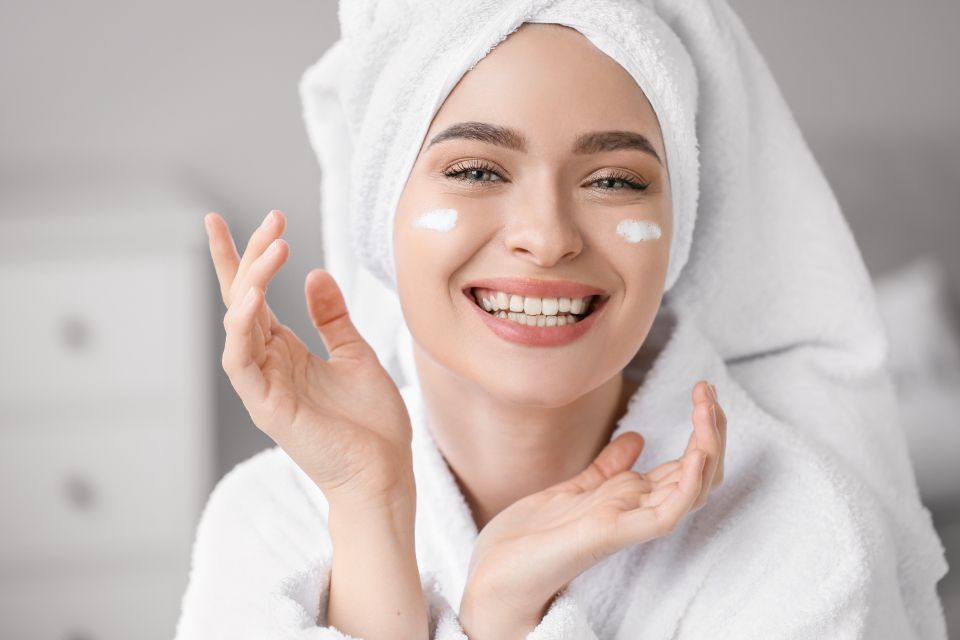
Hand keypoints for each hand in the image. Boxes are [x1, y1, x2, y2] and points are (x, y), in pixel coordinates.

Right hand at [204, 210, 415, 510]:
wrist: (385, 473)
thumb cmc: (371, 423)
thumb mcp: (355, 354)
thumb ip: (332, 317)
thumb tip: (316, 273)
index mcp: (286, 351)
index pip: (257, 295)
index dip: (251, 256)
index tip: (264, 218)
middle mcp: (268, 364)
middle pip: (242, 300)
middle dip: (247, 256)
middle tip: (271, 218)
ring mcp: (263, 386)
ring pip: (238, 324)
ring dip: (250, 282)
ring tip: (275, 248)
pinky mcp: (267, 408)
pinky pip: (240, 363)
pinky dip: (241, 329)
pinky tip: (253, 299)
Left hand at [459, 380, 726, 637]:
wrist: (495, 574)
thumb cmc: (530, 539)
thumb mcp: (574, 489)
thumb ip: (608, 468)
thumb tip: (636, 439)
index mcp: (632, 499)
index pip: (687, 464)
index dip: (701, 428)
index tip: (703, 391)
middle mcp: (638, 510)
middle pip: (698, 472)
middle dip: (711, 428)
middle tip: (708, 390)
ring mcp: (629, 522)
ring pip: (693, 489)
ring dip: (707, 445)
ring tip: (706, 408)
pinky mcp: (613, 533)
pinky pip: (667, 513)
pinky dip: (689, 483)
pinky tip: (696, 453)